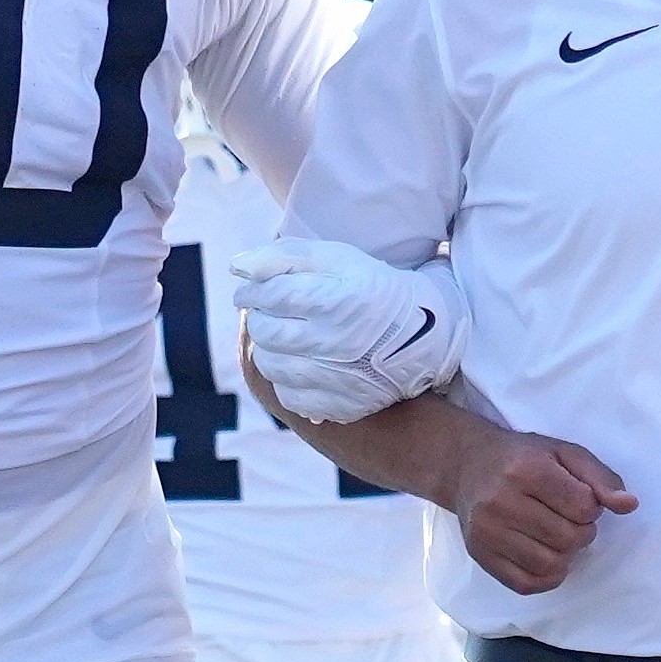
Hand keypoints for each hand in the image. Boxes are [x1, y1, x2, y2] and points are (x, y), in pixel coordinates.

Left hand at [234, 241, 469, 423]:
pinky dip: (286, 379)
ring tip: (280, 337)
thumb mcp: (338, 258)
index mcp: (335, 300)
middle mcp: (334, 342)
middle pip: (265, 332)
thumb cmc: (373, 289)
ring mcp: (337, 378)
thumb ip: (285, 256)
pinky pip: (289, 396)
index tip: (250, 290)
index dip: (251, 291)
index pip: (269, 295)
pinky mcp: (340, 405)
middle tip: (266, 312)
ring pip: (271, 366)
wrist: (423, 336)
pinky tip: (300, 363)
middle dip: (258, 318)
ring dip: (267, 348)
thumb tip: (237, 267)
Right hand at [450, 426, 636, 593]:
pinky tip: (545, 555)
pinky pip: (526, 584)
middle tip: (569, 518)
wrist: (468, 466)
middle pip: (569, 539)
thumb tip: (630, 505)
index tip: (578, 498)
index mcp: (527, 470)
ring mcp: (488, 532)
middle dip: (581, 531)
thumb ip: (601, 478)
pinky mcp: (480, 555)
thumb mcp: (566, 453)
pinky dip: (546, 576)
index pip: (583, 507)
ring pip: (550, 564)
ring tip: (557, 535)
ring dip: (566, 555)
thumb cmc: (524, 457)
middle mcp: (502, 502)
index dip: (592, 507)